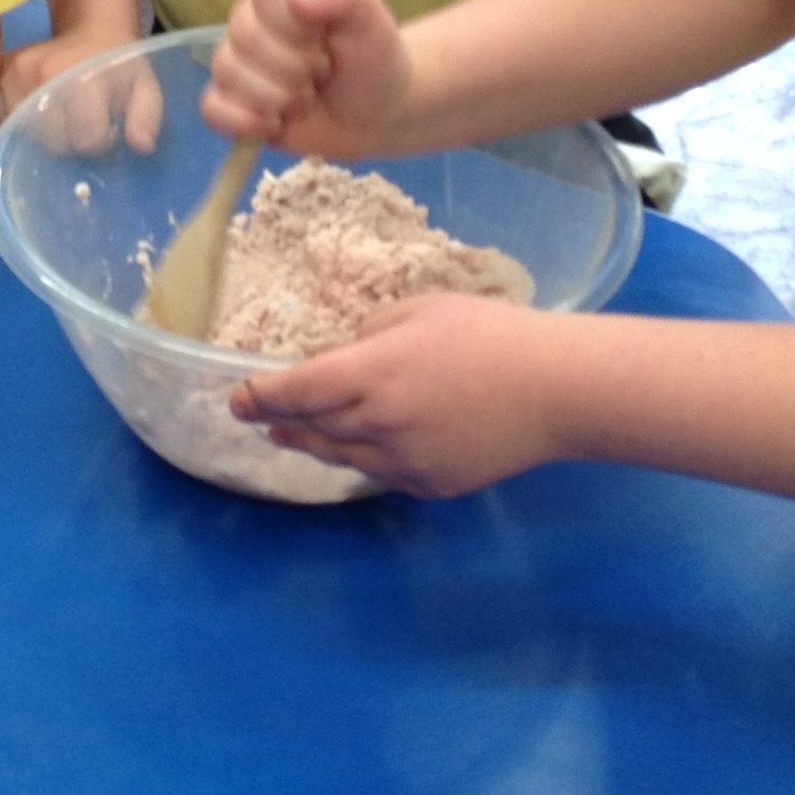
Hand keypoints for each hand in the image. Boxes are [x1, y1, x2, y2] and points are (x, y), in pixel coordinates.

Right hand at [0, 23, 161, 154]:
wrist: (91, 23)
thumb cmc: (119, 61)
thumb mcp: (144, 85)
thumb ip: (147, 116)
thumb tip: (141, 146)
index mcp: (82, 76)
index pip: (86, 139)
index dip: (100, 141)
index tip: (107, 128)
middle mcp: (42, 74)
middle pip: (52, 141)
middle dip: (71, 142)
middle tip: (83, 122)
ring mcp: (14, 74)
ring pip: (25, 133)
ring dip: (44, 135)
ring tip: (62, 116)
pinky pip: (2, 119)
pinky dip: (17, 123)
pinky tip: (37, 111)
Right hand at [201, 0, 407, 156]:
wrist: (377, 115)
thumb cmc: (374, 62)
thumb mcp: (373, 24)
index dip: (294, 23)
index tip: (324, 39)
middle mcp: (254, 18)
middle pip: (243, 36)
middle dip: (293, 68)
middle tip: (323, 73)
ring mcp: (239, 61)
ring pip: (226, 73)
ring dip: (276, 97)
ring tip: (307, 98)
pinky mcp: (232, 101)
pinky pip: (212, 108)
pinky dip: (245, 122)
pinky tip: (276, 123)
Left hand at [228, 294, 573, 496]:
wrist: (555, 390)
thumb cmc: (491, 334)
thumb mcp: (421, 309)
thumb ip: (371, 334)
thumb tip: (347, 355)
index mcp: (372, 372)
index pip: (296, 391)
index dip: (260, 396)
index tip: (238, 398)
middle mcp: (378, 424)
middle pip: (312, 428)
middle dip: (281, 421)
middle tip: (261, 416)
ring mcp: (404, 461)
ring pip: (341, 456)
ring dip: (314, 444)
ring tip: (296, 436)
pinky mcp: (429, 485)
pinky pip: (381, 472)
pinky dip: (362, 458)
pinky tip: (361, 447)